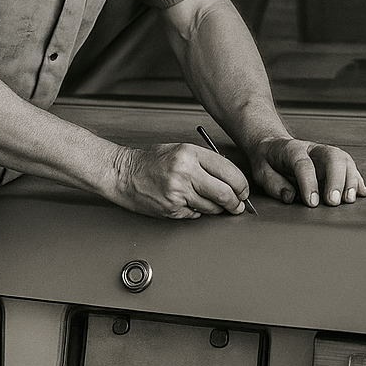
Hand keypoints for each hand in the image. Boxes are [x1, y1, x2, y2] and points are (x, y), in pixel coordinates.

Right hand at [113, 143, 249, 218]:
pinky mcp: (171, 209)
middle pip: (225, 193)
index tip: (243, 191)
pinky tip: (189, 203)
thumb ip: (206, 162)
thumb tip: (231, 178)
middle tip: (238, 206)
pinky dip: (198, 212)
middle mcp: (186, 172)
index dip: (242, 185)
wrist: (122, 174)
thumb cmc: (151, 161)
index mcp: (191, 154)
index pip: (229, 172)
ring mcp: (178, 192)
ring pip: (212, 208)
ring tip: (210, 202)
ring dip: (217, 209)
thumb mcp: (181, 151)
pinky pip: (196, 214)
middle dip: (236, 203)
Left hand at [251, 137, 365, 206]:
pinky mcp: (333, 162)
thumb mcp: (260, 170)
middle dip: (336, 180)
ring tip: (350, 199)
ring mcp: (325, 154)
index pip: (304, 164)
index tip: (312, 202)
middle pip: (332, 157)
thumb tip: (290, 196)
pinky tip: (361, 192)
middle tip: (334, 202)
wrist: (272, 144)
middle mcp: (313, 149)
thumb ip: (274, 184)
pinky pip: (349, 167)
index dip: (309, 183)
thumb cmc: (267, 158)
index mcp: (291, 149)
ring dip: (350, 180)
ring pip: (344, 161)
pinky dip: (357, 180)